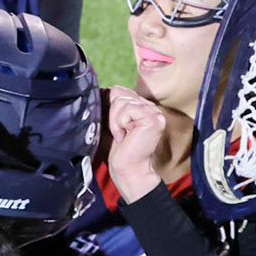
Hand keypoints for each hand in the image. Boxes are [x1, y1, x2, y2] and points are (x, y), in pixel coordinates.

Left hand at [105, 86, 167, 203]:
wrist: (127, 167)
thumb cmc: (118, 147)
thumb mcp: (114, 120)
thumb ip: (113, 103)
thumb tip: (101, 89)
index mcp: (142, 105)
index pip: (119, 91)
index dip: (110, 108)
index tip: (116, 126)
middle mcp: (150, 106)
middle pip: (119, 92)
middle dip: (112, 114)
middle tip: (119, 131)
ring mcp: (154, 112)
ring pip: (121, 101)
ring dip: (116, 121)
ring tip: (123, 134)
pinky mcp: (153, 118)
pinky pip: (127, 109)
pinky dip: (120, 123)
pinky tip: (126, 135)